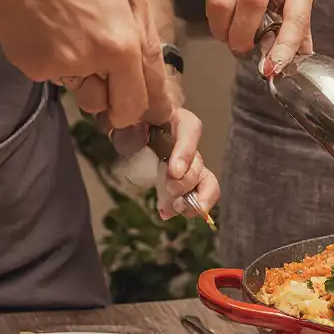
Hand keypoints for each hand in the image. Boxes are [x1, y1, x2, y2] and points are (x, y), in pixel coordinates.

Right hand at [0, 0, 169, 128]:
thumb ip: (148, 41)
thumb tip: (156, 86)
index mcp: (122, 45)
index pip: (136, 105)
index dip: (139, 110)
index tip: (137, 109)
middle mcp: (91, 63)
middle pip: (107, 109)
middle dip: (111, 97)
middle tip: (104, 65)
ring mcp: (57, 68)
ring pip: (81, 92)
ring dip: (85, 78)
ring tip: (73, 36)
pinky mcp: (30, 66)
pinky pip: (54, 75)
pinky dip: (55, 60)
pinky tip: (47, 28)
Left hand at [108, 104, 219, 222]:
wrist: (128, 129)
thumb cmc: (129, 121)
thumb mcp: (127, 119)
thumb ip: (129, 129)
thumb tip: (131, 140)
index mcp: (176, 119)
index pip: (190, 129)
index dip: (186, 152)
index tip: (174, 172)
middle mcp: (188, 142)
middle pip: (198, 161)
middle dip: (186, 181)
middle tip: (170, 190)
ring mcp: (189, 163)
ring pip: (206, 181)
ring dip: (194, 200)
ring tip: (176, 209)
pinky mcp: (185, 182)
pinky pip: (198, 196)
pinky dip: (187, 208)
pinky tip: (165, 213)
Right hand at [198, 0, 316, 74]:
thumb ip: (300, 19)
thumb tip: (303, 57)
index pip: (295, 15)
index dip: (285, 45)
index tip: (273, 67)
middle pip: (251, 4)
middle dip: (241, 36)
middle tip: (241, 48)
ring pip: (222, 2)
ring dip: (221, 29)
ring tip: (228, 35)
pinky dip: (214, 12)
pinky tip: (224, 8)